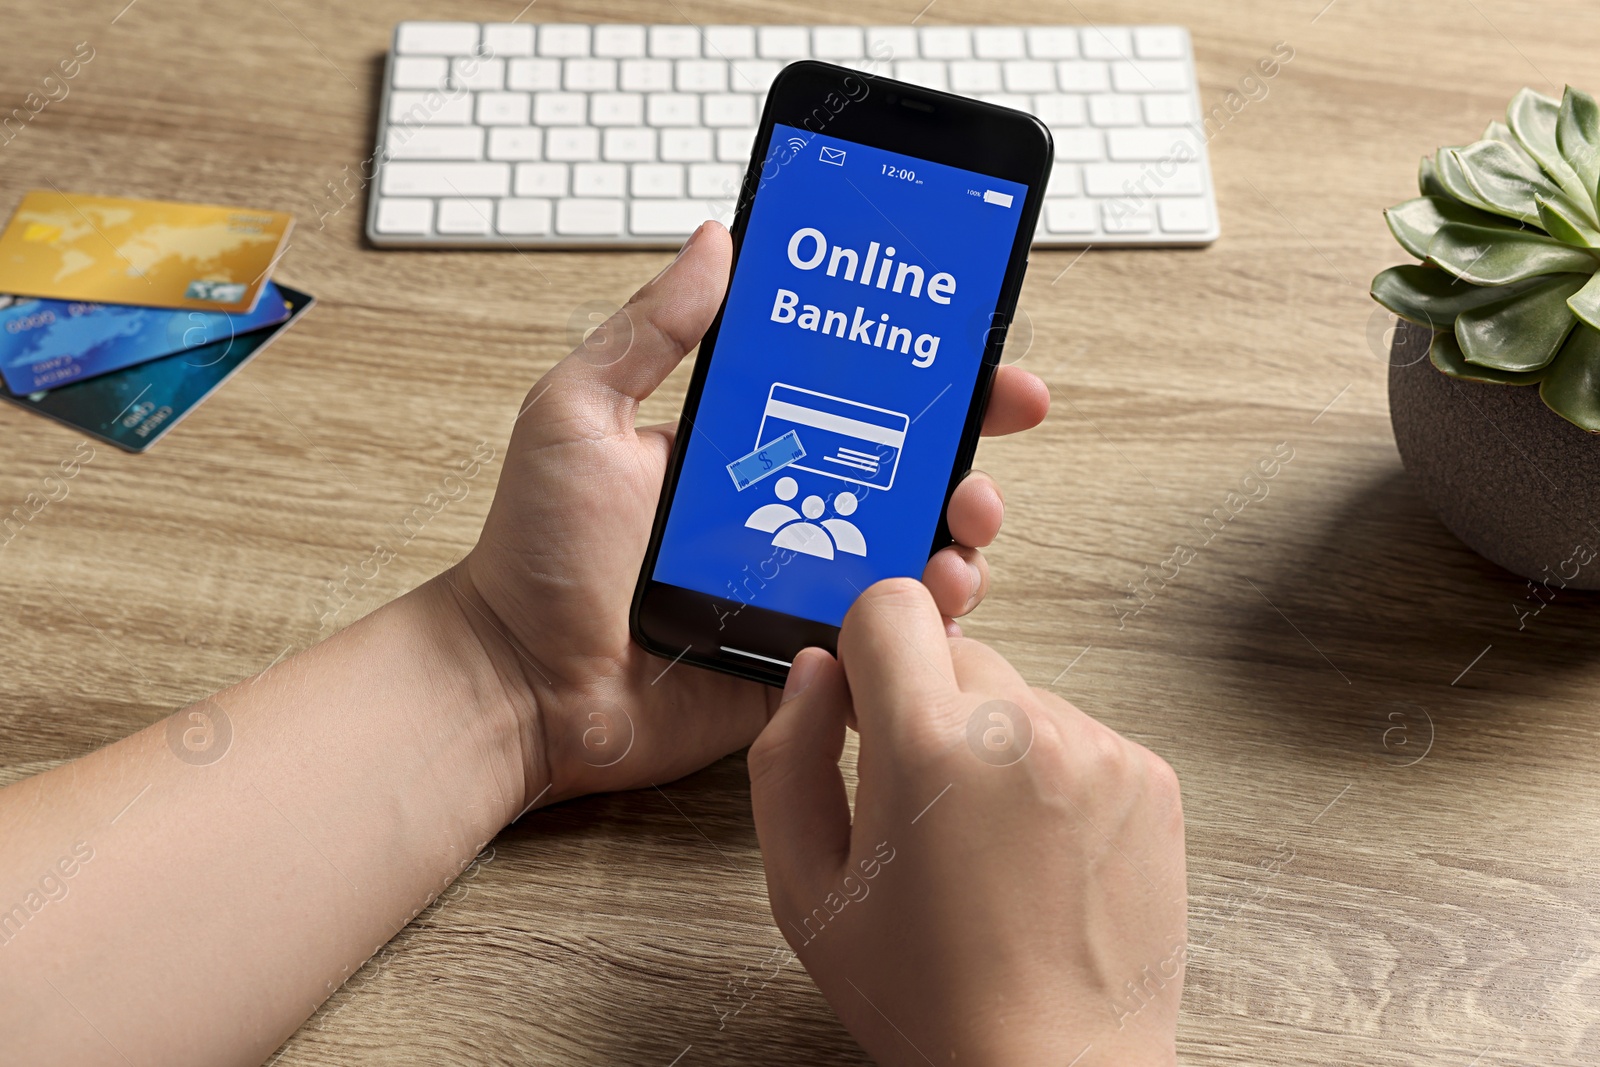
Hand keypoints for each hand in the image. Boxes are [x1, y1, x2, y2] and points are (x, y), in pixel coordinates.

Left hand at [452, 222, 1049, 805]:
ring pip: (912, 557)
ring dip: (959, 535)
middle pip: (906, 476)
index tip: (983, 356)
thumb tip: (716, 240)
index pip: (855, 400)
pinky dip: (927, 625)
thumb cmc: (536, 551)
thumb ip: (649, 331)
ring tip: (963, 529)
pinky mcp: (805, 664)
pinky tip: (936, 601)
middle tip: (1000, 435)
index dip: (925, 378)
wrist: (520, 681)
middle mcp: (787, 514)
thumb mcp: (578, 414)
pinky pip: (887, 643)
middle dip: (969, 451)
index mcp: (747, 450)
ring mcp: (800, 591)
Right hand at [748, 579, 1186, 1064]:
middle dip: (925, 706)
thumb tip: (816, 672)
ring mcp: (1098, 749)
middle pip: (953, 647)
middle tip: (921, 805)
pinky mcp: (1149, 775)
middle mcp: (1023, 729)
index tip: (866, 710)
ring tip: (984, 844)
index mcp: (927, 745)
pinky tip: (1034, 851)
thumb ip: (788, 758)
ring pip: (1016, 692)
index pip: (891, 603)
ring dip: (991, 742)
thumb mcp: (807, 890)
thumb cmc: (928, 997)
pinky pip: (1076, 732)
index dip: (866, 651)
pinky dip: (1050, 772)